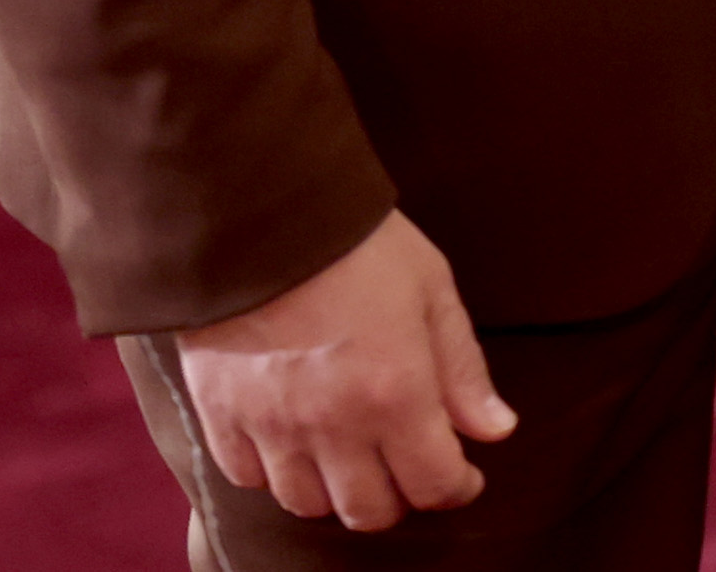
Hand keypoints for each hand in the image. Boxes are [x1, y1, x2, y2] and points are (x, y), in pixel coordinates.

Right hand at [170, 209, 516, 531]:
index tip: (463, 473)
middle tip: (404, 464)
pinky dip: (272, 472)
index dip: (457, 488)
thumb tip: (495, 430)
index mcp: (395, 391)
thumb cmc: (356, 239)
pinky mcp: (220, 412)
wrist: (258, 204)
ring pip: (307, 504)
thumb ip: (463, 367)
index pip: (434, 486)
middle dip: (398, 496)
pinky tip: (290, 440)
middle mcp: (333, 423)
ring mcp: (271, 423)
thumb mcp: (430, 287)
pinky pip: (247, 477)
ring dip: (334, 490)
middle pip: (369, 512)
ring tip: (347, 454)